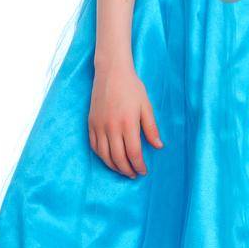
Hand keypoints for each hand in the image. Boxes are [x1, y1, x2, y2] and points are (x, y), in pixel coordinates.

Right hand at [89, 61, 162, 176]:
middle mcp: (111, 127)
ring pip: (104, 155)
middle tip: (134, 174)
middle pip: (118, 157)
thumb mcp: (146, 106)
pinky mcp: (90, 123)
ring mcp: (99, 126)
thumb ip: (151, 128)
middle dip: (127, 170)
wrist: (111, 73)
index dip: (138, 165)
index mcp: (128, 123)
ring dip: (114, 166)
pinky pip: (94, 146)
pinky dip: (101, 156)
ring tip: (123, 170)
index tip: (143, 171)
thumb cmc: (132, 88)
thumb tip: (158, 146)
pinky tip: (109, 159)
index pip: (133, 152)